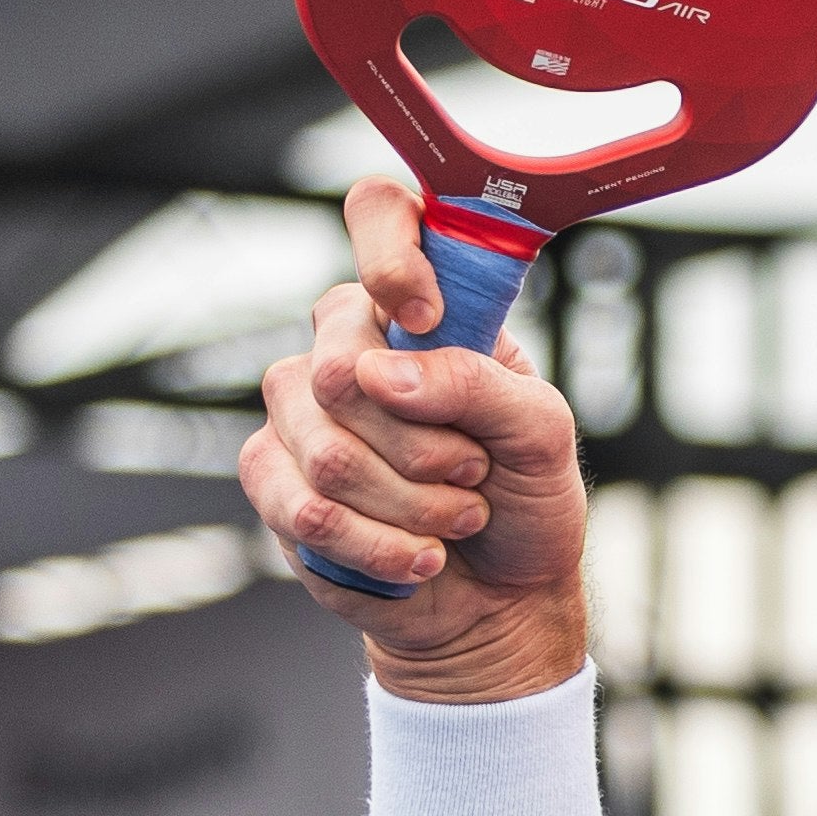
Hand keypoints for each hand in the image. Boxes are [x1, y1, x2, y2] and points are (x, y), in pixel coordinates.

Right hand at [238, 174, 591, 702]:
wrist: (500, 600)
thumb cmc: (523, 499)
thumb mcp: (541, 433)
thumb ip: (480, 384)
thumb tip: (383, 372)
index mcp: (421, 307)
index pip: (380, 215)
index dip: (391, 254)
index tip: (429, 315)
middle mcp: (349, 346)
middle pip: (341, 365)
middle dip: (426, 445)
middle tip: (474, 472)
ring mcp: (300, 413)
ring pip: (326, 450)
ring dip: (413, 505)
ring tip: (455, 521)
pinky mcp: (274, 482)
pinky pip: (304, 508)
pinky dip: (377, 546)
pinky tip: (417, 560)